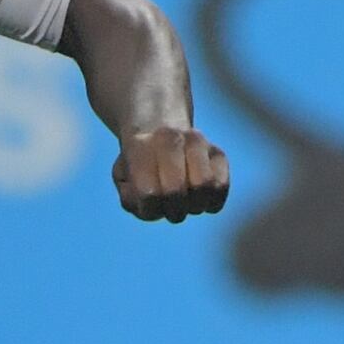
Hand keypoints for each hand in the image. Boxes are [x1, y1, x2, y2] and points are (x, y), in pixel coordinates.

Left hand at [112, 124, 230, 222]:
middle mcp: (172, 138)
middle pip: (176, 191)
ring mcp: (198, 142)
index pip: (149, 193)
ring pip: (204, 186)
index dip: (148, 209)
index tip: (147, 204)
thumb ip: (129, 196)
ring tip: (185, 203)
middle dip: (172, 210)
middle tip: (168, 208)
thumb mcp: (123, 179)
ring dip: (193, 206)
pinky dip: (211, 202)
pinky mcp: (218, 154)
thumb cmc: (139, 165)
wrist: (159, 133)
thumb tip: (146, 202)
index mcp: (140, 145)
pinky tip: (200, 199)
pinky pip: (221, 187)